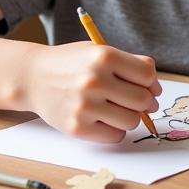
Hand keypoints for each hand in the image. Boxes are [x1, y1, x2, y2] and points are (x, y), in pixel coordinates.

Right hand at [24, 42, 160, 142]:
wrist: (32, 77)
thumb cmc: (74, 64)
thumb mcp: (101, 52)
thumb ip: (132, 65)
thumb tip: (156, 90)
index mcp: (104, 57)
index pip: (147, 75)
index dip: (151, 82)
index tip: (146, 85)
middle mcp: (94, 81)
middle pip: (143, 100)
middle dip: (144, 102)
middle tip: (134, 100)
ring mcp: (84, 106)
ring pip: (132, 121)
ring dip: (129, 117)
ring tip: (116, 108)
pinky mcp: (77, 128)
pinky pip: (115, 136)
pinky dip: (115, 130)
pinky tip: (103, 119)